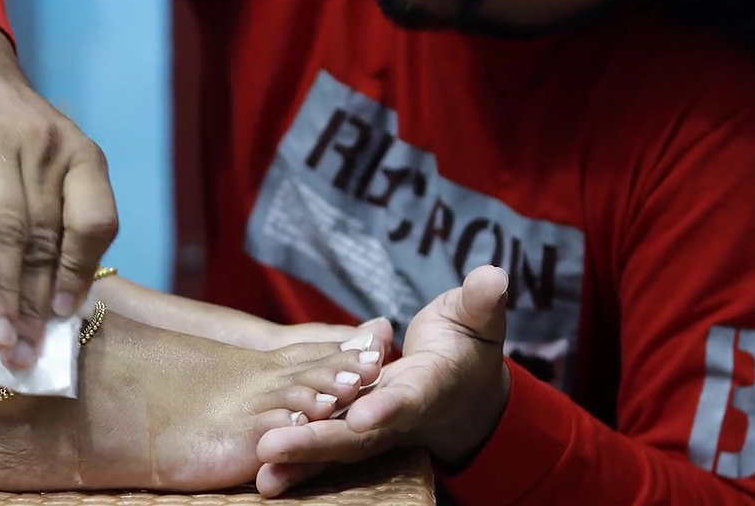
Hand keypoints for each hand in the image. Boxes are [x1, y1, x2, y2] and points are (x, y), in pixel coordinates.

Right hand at [0, 11, 118, 368]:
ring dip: (2, 286)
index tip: (62, 319)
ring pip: (7, 223)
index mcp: (82, 158)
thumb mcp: (55, 165)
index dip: (78, 273)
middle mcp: (46, 147)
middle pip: (46, 236)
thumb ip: (64, 220)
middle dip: (35, 303)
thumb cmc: (15, 138)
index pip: (94, 222)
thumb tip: (67, 304)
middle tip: (24, 354)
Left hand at [253, 266, 511, 496]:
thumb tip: (493, 278)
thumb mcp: (477, 319)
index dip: (388, 407)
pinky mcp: (354, 432)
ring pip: (336, 448)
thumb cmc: (467, 344)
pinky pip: (324, 449)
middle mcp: (400, 415)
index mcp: (432, 385)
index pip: (409, 397)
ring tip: (262, 474)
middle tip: (274, 447)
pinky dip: (297, 462)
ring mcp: (375, 429)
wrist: (464, 390)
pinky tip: (261, 475)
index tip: (362, 415)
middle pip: (360, 435)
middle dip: (319, 442)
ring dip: (299, 460)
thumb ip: (481, 302)